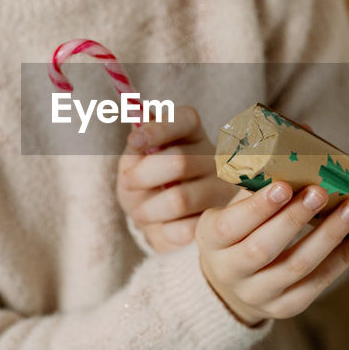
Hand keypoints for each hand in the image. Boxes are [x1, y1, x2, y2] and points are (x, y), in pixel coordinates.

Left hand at [117, 105, 238, 253]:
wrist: (154, 222)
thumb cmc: (145, 184)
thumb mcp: (134, 161)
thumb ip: (136, 145)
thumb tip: (136, 123)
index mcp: (192, 134)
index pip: (186, 120)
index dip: (159, 129)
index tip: (134, 141)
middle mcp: (213, 158)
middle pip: (179, 161)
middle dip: (143, 175)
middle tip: (128, 183)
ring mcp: (220, 191)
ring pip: (180, 199)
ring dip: (149, 208)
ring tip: (139, 212)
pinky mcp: (219, 222)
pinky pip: (185, 228)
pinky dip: (164, 229)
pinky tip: (164, 225)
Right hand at [196, 182, 348, 325]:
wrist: (234, 283)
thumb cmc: (240, 229)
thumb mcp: (236, 204)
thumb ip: (263, 174)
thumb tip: (305, 131)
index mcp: (212, 239)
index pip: (231, 225)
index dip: (257, 207)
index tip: (283, 186)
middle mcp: (230, 271)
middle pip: (262, 249)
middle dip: (294, 219)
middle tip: (320, 192)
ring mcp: (258, 293)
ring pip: (296, 267)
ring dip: (327, 237)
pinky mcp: (285, 307)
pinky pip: (318, 284)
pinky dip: (343, 259)